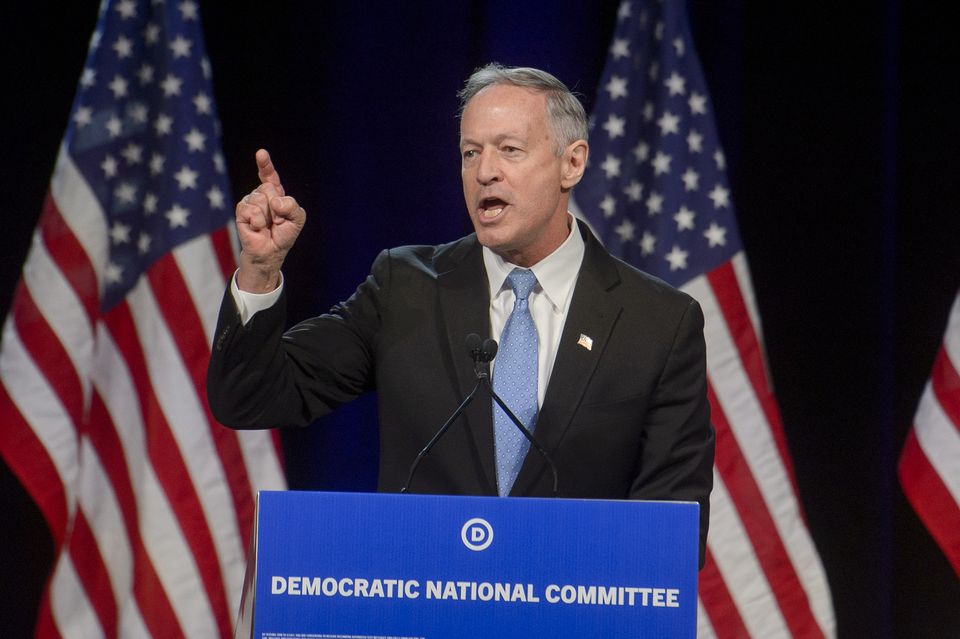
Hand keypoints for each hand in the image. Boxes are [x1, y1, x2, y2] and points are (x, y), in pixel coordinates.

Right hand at [234, 149, 305, 291]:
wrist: (270, 253)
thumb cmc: (284, 235)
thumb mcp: (297, 219)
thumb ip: (292, 206)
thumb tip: (276, 202)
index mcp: (276, 193)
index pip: (270, 176)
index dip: (265, 165)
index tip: (260, 153)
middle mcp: (261, 195)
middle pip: (269, 188)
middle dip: (277, 207)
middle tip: (276, 221)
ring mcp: (249, 202)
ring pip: (260, 198)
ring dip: (268, 216)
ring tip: (267, 226)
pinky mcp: (241, 212)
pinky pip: (250, 209)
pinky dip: (258, 221)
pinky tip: (258, 228)